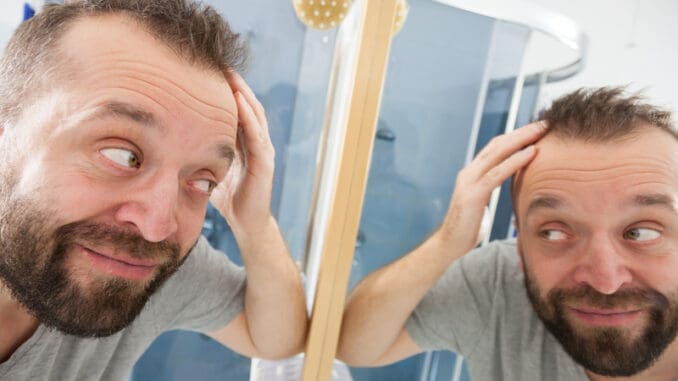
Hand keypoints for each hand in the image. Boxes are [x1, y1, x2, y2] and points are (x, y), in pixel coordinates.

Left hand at [210, 72, 274, 237]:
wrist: (247, 224)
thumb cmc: (227, 197)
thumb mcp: (209, 167)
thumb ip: (199, 151)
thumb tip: (167, 138)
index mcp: (242, 140)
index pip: (235, 107)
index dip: (223, 88)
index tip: (205, 69)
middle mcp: (255, 141)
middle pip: (246, 103)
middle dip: (234, 82)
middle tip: (217, 61)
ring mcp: (263, 151)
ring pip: (255, 113)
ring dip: (243, 92)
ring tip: (229, 73)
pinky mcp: (265, 164)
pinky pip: (257, 135)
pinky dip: (249, 117)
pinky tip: (238, 101)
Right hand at [437, 121, 547, 251]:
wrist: (448, 247)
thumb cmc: (467, 230)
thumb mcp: (481, 205)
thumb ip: (489, 192)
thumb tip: (505, 191)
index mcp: (471, 174)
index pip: (495, 148)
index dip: (515, 136)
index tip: (535, 130)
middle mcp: (469, 173)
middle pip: (497, 144)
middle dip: (521, 132)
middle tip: (544, 123)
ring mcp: (469, 182)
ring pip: (498, 153)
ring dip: (521, 139)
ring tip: (541, 131)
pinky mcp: (473, 194)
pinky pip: (497, 173)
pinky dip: (516, 161)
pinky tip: (531, 153)